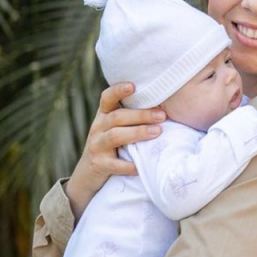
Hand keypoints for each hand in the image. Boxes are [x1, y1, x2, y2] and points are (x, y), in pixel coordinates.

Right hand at [66, 82, 164, 218]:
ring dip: (137, 133)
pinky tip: (142, 165)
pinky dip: (129, 165)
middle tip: (162, 115)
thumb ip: (134, 115)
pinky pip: (115, 164)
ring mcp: (97, 146)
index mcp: (104, 115)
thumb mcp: (118, 126)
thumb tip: (167, 105)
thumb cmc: (113, 143)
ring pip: (115, 136)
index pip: (107, 98)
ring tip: (157, 132)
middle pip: (117, 117)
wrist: (90, 171)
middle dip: (141, 115)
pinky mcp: (99, 165)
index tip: (133, 86)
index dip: (118, 90)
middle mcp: (98, 127)